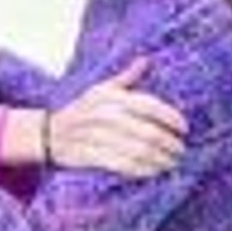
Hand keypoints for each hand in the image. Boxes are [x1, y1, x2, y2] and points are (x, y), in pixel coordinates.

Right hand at [48, 58, 186, 176]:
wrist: (48, 133)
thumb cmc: (80, 110)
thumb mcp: (100, 89)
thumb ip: (126, 77)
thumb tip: (146, 59)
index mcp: (109, 96)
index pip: (149, 105)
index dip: (170, 117)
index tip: (184, 128)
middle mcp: (103, 115)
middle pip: (147, 132)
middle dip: (169, 144)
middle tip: (180, 150)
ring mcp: (95, 136)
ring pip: (138, 151)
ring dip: (159, 159)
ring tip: (171, 162)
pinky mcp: (90, 155)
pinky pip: (122, 164)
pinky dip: (142, 169)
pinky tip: (154, 170)